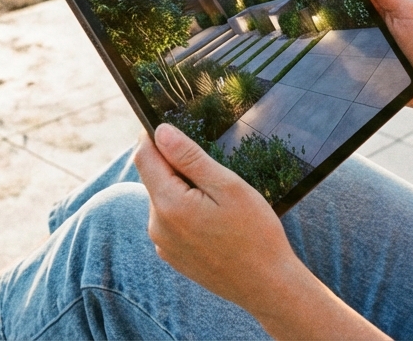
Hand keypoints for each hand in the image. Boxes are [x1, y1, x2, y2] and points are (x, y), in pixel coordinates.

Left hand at [133, 124, 303, 311]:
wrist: (268, 286)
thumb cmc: (255, 234)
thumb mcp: (228, 186)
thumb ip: (189, 157)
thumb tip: (161, 132)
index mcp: (169, 205)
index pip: (144, 157)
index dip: (155, 136)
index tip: (173, 127)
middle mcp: (157, 226)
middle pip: (155, 178)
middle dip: (177, 167)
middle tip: (215, 174)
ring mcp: (163, 244)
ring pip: (164, 199)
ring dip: (184, 191)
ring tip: (221, 204)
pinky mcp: (172, 256)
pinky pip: (171, 221)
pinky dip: (187, 212)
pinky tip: (216, 223)